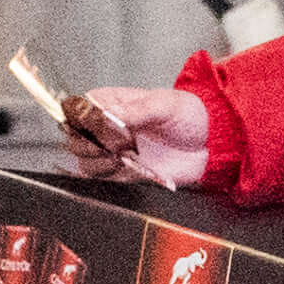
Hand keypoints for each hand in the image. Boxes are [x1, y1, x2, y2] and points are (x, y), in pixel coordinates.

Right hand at [65, 83, 208, 186]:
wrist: (208, 145)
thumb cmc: (188, 116)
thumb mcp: (166, 105)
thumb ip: (138, 110)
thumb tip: (110, 114)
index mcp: (109, 102)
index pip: (78, 110)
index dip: (86, 121)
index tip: (106, 127)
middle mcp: (104, 127)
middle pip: (75, 138)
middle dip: (92, 145)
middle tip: (117, 145)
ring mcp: (110, 151)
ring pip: (84, 162)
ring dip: (101, 163)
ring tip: (125, 158)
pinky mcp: (119, 173)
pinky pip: (101, 180)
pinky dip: (111, 178)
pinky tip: (129, 170)